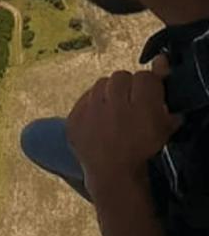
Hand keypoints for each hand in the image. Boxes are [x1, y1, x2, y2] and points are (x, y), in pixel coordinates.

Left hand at [66, 66, 180, 187]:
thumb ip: (161, 92)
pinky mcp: (73, 117)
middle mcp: (114, 104)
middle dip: (127, 86)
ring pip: (101, 84)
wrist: (113, 173)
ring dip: (108, 92)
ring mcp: (90, 110)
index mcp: (142, 105)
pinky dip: (91, 103)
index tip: (148, 94)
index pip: (145, 76)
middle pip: (121, 76)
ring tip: (113, 108)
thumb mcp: (163, 124)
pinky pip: (83, 98)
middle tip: (130, 100)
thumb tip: (160, 62)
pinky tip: (98, 116)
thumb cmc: (143, 149)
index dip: (148, 84)